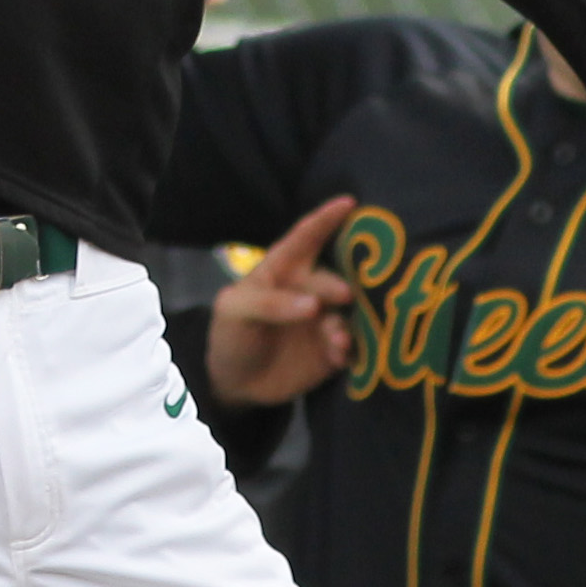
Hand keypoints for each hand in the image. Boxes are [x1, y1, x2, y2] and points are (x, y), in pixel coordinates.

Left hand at [205, 194, 357, 407]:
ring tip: (336, 338)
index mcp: (283, 271)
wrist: (235, 384)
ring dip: (347, 323)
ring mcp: (325, 320)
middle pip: (333, 279)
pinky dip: (351, 348)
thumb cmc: (231, 334)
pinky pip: (354, 345)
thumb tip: (312, 305)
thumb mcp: (233, 310)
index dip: (325, 219)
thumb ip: (267, 302)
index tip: (348, 202)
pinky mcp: (334, 350)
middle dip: (339, 285)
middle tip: (343, 296)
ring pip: (349, 313)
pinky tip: (339, 356)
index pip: (305, 238)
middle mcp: (310, 290)